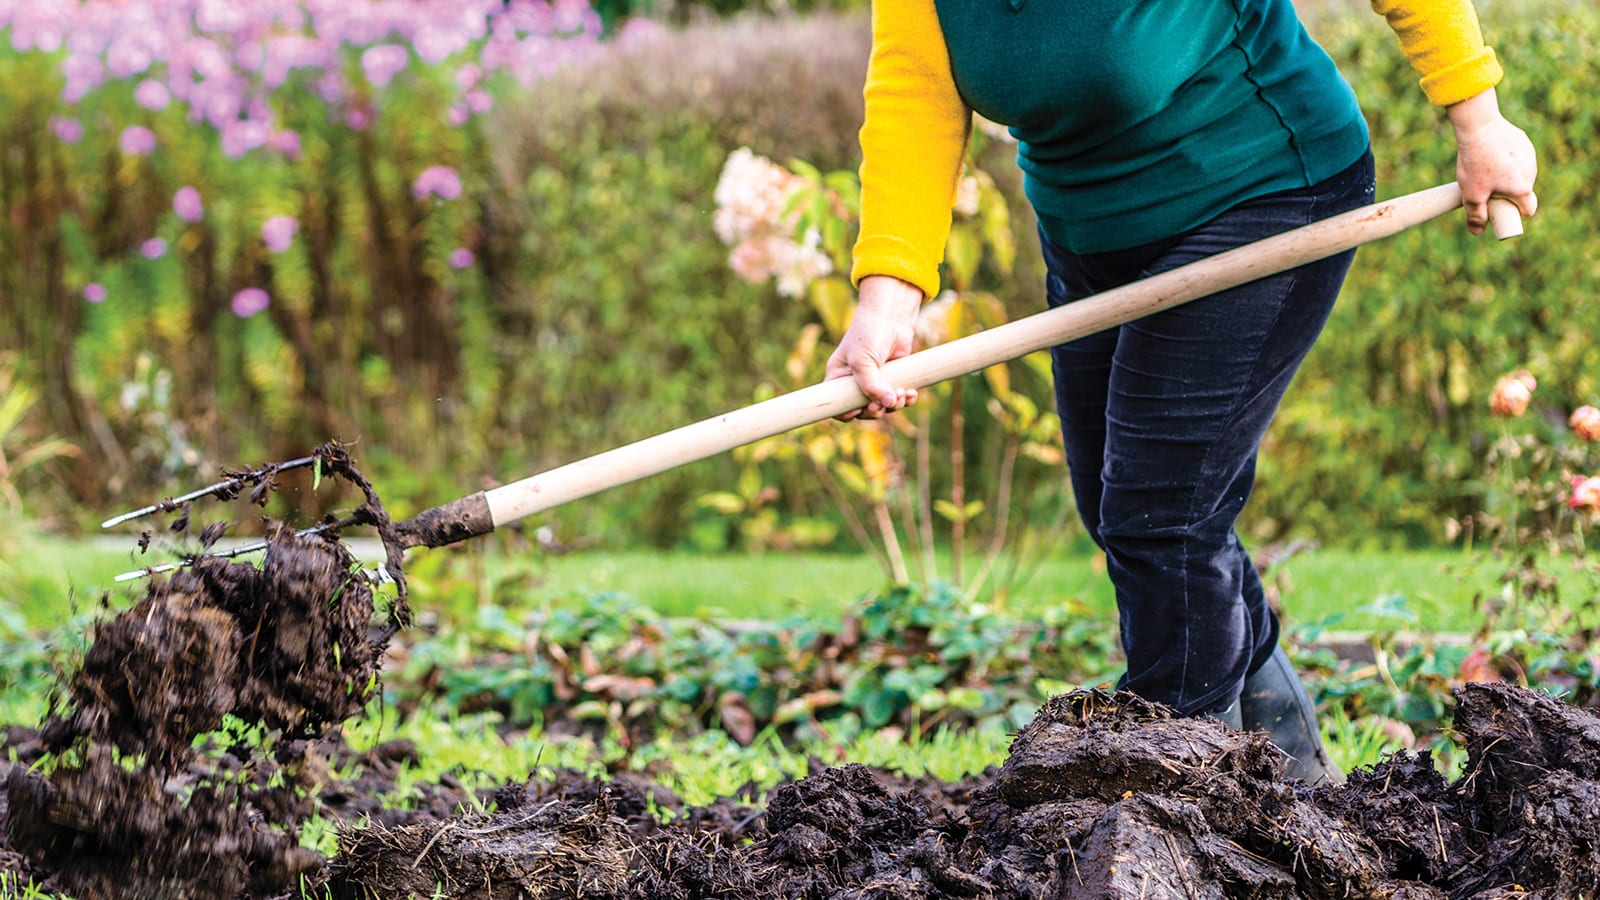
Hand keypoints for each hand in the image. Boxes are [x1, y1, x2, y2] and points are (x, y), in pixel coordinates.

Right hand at [825, 275, 922, 419]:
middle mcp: (856, 383)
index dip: (848, 413)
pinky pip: (898, 398)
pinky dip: (905, 399)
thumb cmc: (868, 334)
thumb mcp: (862, 360)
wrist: (891, 317)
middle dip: (875, 411)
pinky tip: (910, 393)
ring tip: (901, 394)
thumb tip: (887, 403)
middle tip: (883, 404)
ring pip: (883, 407)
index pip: (838, 406)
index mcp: (839, 379)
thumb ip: (870, 385)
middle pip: (863, 411)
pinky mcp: (893, 380)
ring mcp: (875, 382)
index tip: (860, 409)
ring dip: (893, 405)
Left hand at [1448, 87, 1537, 234]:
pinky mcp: (1524, 142)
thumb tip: (1477, 232)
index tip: (1503, 211)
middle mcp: (1532, 172)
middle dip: (1507, 194)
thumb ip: (1476, 215)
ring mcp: (1530, 156)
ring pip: (1520, 173)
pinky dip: (1507, 160)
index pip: (1529, 209)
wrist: (1479, 128)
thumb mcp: (1472, 194)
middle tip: (1486, 189)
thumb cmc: (1476, 164)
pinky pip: (1517, 157)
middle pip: (1522, 191)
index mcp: (1523, 188)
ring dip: (1508, 176)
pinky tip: (1491, 155)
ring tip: (1486, 170)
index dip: (1516, 214)